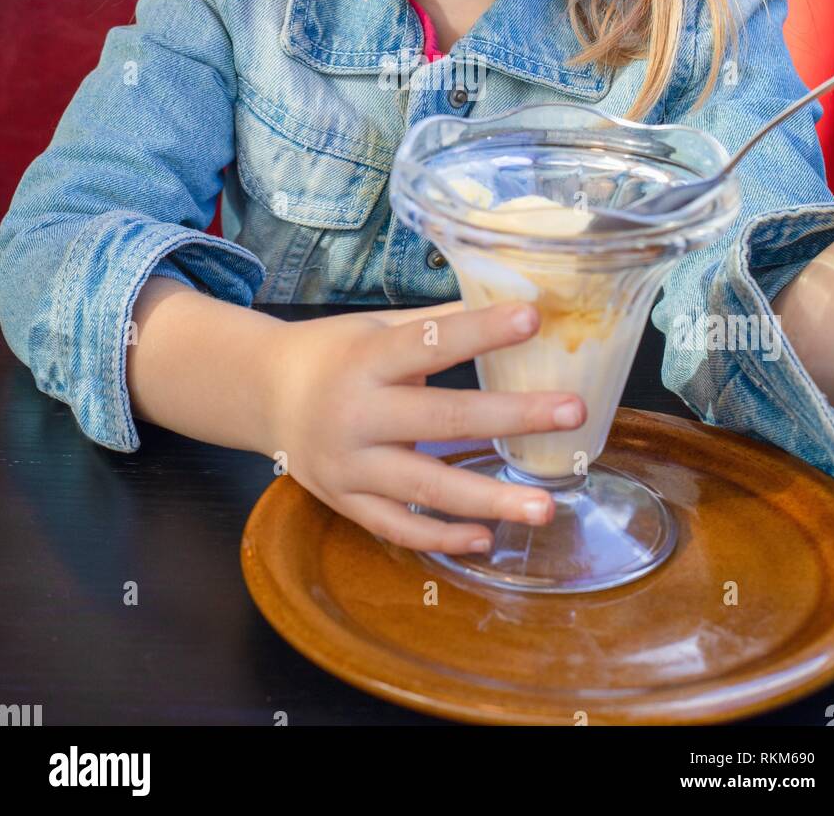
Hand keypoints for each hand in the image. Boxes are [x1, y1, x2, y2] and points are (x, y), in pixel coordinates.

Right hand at [263, 299, 585, 554]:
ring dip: (488, 498)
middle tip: (571, 412)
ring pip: (424, 487)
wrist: (262, 395)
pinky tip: (487, 537)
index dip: (481, 331)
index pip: (431, 342)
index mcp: (366, 357)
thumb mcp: (377, 326)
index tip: (533, 317)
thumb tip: (511, 297)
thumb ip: (438, 323)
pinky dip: (442, 536)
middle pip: (441, 419)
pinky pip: (397, 527)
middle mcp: (356, 413)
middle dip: (511, 416)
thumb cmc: (334, 353)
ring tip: (546, 505)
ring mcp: (348, 465)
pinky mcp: (344, 501)